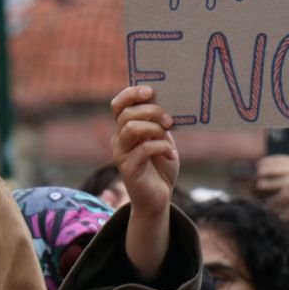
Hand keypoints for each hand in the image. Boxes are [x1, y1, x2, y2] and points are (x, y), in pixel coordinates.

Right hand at [110, 85, 178, 280]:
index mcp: (125, 129)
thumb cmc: (161, 166)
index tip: (150, 91)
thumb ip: (160, 123)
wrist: (159, 198)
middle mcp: (118, 140)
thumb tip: (166, 101)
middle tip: (169, 120)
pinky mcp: (128, 169)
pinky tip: (170, 153)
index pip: (118, 104)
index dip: (130, 94)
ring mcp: (121, 154)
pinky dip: (161, 147)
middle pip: (126, 113)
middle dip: (151, 111)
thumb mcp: (163, 139)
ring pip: (131, 128)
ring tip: (168, 135)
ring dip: (154, 128)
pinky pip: (144, 149)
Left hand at [254, 151, 288, 216]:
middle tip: (257, 174)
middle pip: (271, 169)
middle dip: (261, 171)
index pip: (279, 159)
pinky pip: (275, 197)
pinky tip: (268, 201)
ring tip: (259, 185)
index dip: (267, 160)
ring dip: (262, 184)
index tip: (259, 163)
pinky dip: (271, 201)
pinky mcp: (288, 195)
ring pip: (269, 183)